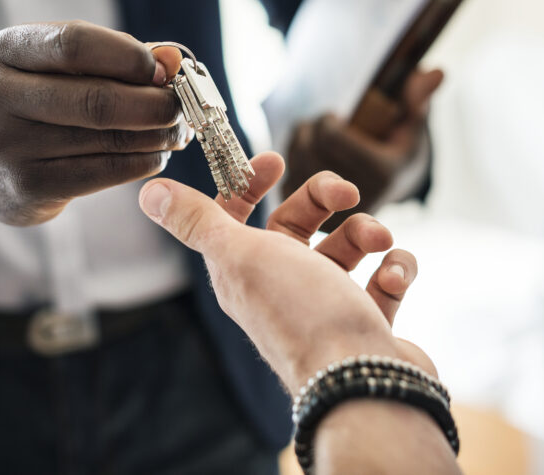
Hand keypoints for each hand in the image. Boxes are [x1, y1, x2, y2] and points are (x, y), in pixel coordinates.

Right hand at [0, 21, 188, 228]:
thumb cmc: (36, 102)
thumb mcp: (57, 67)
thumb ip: (115, 56)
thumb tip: (172, 58)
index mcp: (4, 50)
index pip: (75, 44)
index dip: (130, 56)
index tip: (165, 70)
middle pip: (96, 99)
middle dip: (153, 103)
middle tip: (182, 107)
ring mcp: (9, 146)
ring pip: (106, 139)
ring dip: (156, 135)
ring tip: (177, 131)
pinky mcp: (28, 187)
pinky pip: (103, 172)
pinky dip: (142, 162)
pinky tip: (156, 154)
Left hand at [139, 152, 434, 393]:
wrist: (362, 382)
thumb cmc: (300, 313)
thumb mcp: (240, 255)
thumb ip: (197, 221)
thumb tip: (149, 191)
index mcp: (243, 271)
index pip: (236, 217)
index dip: (249, 184)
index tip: (276, 161)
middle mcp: (281, 287)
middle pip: (297, 224)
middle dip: (324, 199)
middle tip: (348, 193)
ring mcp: (326, 306)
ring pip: (346, 248)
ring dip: (366, 232)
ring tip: (379, 241)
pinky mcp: (366, 322)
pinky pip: (383, 279)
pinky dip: (395, 269)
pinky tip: (394, 276)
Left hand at [285, 68, 442, 230]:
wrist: (387, 191)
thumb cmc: (398, 148)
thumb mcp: (412, 124)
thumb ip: (418, 98)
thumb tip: (437, 72)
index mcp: (382, 173)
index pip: (331, 136)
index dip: (326, 120)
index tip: (334, 116)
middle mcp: (357, 198)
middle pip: (309, 148)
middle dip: (311, 129)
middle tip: (322, 125)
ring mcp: (333, 213)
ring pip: (293, 163)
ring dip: (299, 143)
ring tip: (314, 139)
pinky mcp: (313, 221)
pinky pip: (286, 180)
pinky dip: (291, 164)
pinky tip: (305, 158)